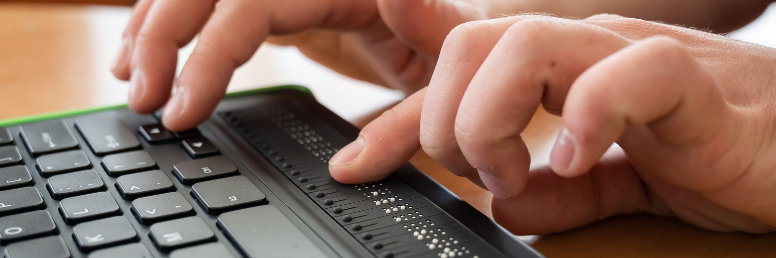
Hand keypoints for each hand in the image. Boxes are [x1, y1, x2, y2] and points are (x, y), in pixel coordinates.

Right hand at [111, 0, 499, 130]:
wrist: (469, 27)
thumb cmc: (466, 43)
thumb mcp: (447, 84)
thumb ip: (408, 123)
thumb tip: (349, 167)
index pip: (253, 2)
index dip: (209, 53)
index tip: (183, 109)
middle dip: (164, 35)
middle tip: (142, 98)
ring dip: (158, 25)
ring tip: (132, 78)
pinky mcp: (286, 4)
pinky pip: (219, 5)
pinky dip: (179, 26)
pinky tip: (154, 53)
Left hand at [329, 14, 775, 234]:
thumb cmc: (713, 150)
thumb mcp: (613, 178)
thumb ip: (559, 191)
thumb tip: (506, 205)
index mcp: (561, 69)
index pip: (458, 64)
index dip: (398, 116)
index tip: (358, 163)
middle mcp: (587, 50)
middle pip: (473, 40)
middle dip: (447, 116)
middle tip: (480, 173)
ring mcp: (634, 58)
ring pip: (530, 41)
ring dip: (494, 116)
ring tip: (515, 172)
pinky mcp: (692, 85)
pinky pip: (630, 72)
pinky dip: (586, 116)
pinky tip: (574, 157)